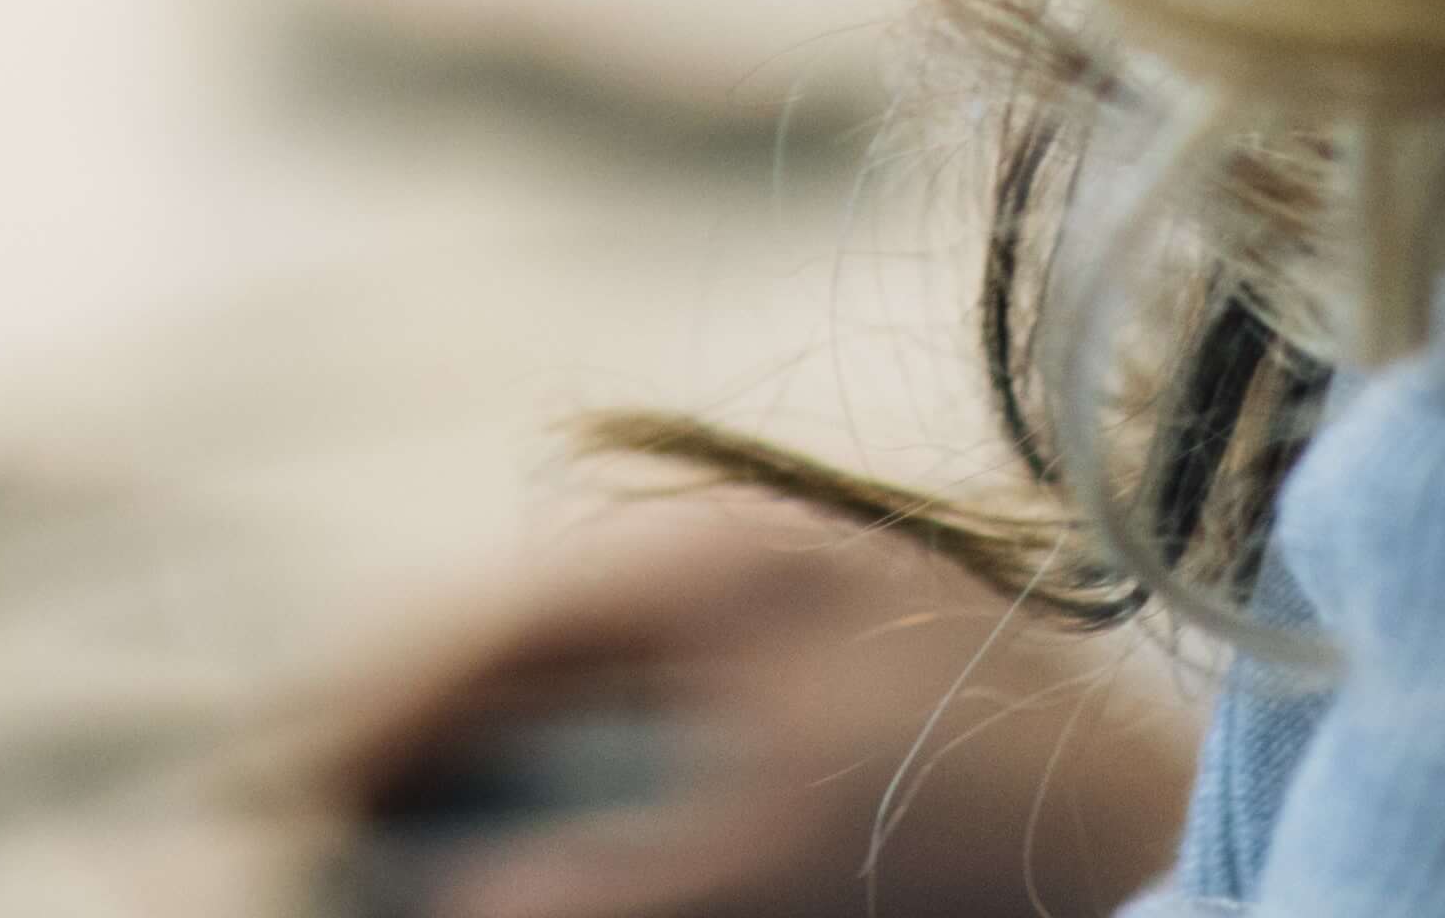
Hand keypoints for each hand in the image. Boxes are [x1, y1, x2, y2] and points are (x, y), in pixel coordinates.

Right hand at [314, 491, 1210, 917]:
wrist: (1172, 836)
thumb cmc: (982, 822)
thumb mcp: (761, 847)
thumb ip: (592, 884)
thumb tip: (443, 907)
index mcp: (704, 562)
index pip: (479, 630)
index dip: (362, 716)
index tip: (272, 798)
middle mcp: (732, 575)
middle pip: (512, 662)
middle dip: (408, 752)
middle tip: (316, 834)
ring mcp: (784, 641)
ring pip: (574, 707)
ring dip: (485, 786)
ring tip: (400, 851)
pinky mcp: (826, 719)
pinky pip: (648, 752)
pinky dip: (576, 802)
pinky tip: (537, 856)